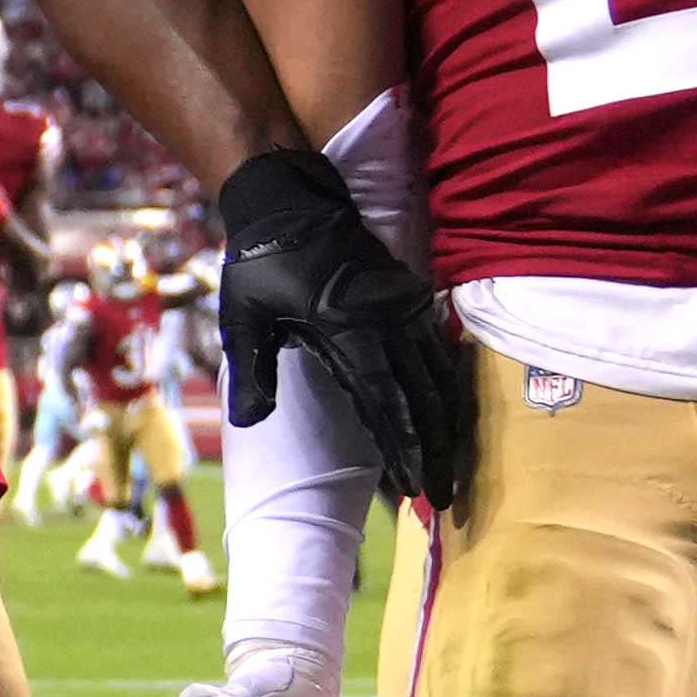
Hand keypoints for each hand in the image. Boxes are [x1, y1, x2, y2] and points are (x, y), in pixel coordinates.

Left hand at [216, 145, 471, 517]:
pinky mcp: (412, 298)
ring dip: (447, 425)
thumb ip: (250, 369)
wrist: (291, 199)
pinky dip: (448, 390)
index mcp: (344, 326)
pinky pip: (439, 351)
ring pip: (438, 377)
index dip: (400, 445)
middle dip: (435, 450)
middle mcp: (384, 319)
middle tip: (445, 497)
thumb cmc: (262, 261)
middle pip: (421, 396)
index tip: (413, 486)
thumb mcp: (243, 314)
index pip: (381, 398)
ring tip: (454, 469)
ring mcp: (404, 307)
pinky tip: (452, 419)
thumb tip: (250, 423)